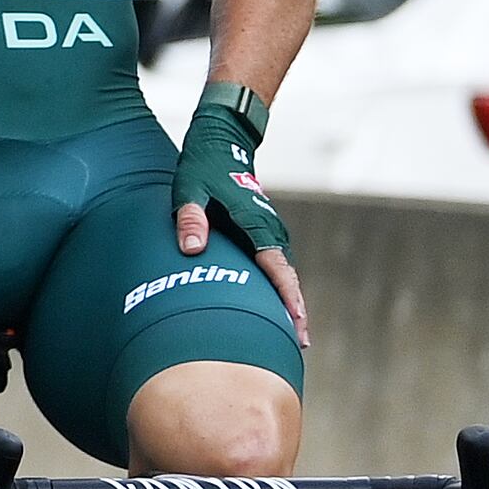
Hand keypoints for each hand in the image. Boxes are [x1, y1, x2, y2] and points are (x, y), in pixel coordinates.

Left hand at [173, 82, 310, 338]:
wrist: (222, 143)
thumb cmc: (202, 168)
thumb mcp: (188, 190)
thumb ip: (190, 219)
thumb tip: (192, 248)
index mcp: (255, 225)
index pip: (276, 269)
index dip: (287, 298)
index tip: (296, 323)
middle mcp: (269, 232)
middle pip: (287, 278)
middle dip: (295, 311)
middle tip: (300, 345)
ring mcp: (268, 233)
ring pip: (283, 274)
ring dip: (290, 302)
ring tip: (293, 336)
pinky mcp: (261, 234)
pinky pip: (274, 267)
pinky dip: (280, 289)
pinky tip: (277, 310)